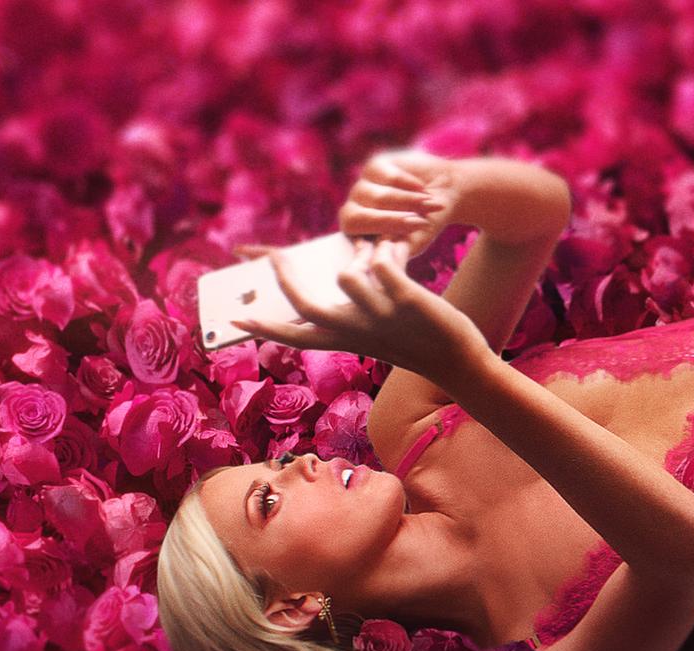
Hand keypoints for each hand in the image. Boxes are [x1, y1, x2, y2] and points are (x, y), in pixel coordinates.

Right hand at [230, 238, 489, 385]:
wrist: (458, 360)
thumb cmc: (413, 343)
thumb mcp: (374, 333)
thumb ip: (352, 309)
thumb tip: (340, 268)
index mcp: (343, 341)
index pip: (293, 336)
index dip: (262, 326)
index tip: (234, 317)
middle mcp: (354, 332)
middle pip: (304, 305)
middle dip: (284, 277)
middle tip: (274, 255)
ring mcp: (378, 317)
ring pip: (347, 274)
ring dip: (361, 251)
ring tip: (379, 247)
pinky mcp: (403, 300)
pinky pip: (381, 260)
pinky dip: (387, 249)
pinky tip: (399, 249)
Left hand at [338, 150, 459, 256]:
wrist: (444, 194)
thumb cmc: (426, 224)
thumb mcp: (414, 241)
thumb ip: (396, 249)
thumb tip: (381, 255)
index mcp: (354, 233)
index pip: (355, 232)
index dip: (382, 234)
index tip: (409, 234)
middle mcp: (351, 209)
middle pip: (360, 216)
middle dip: (394, 221)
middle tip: (422, 222)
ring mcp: (360, 186)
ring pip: (379, 198)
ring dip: (410, 203)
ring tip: (432, 206)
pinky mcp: (374, 166)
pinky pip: (390, 177)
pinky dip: (411, 186)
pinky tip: (423, 190)